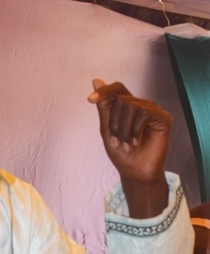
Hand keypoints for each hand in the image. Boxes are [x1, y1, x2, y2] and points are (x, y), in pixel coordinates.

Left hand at [87, 79, 170, 217]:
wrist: (135, 173)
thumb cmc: (121, 153)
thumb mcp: (107, 128)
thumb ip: (104, 106)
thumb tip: (96, 80)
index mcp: (128, 107)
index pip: (117, 88)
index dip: (104, 91)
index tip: (89, 99)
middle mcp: (141, 105)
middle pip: (121, 99)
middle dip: (115, 123)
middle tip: (117, 141)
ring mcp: (153, 110)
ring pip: (131, 105)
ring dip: (124, 129)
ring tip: (127, 144)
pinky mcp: (163, 117)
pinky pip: (144, 112)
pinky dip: (136, 130)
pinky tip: (137, 142)